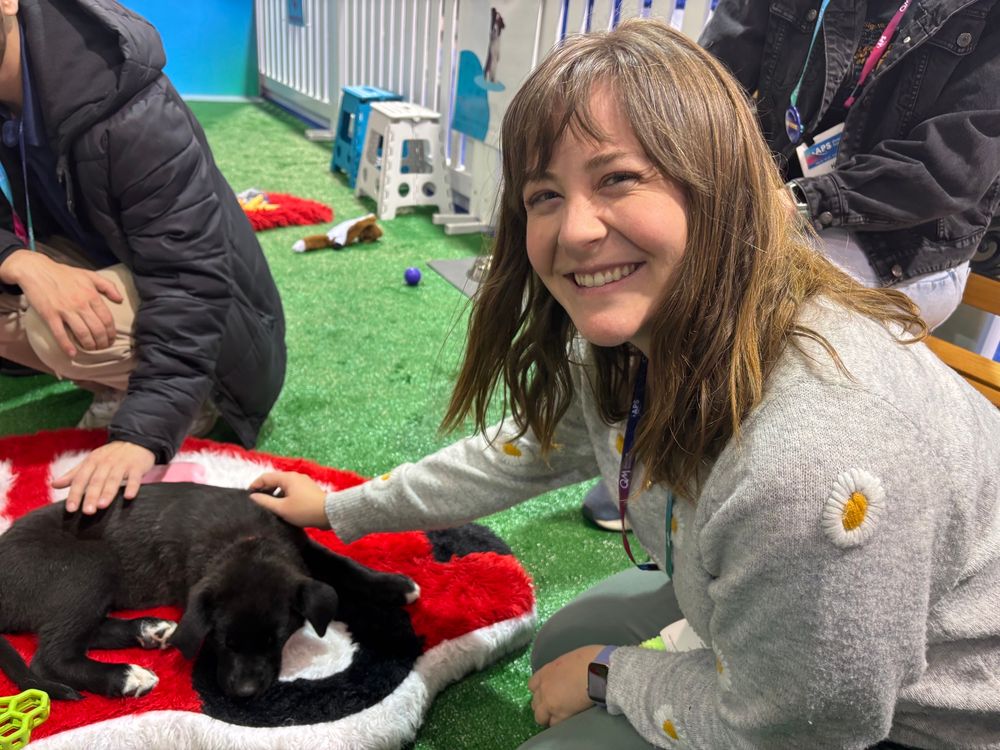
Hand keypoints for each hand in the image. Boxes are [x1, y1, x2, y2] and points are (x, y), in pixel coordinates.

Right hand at [1, 250, 122, 356]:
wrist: (36, 270)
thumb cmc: (63, 273)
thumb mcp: (89, 275)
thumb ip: (107, 286)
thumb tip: (120, 299)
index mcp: (91, 295)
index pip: (107, 319)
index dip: (111, 333)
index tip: (111, 339)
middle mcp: (81, 304)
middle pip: (97, 329)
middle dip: (102, 342)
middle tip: (103, 347)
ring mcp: (65, 310)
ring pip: (82, 333)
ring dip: (89, 345)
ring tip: (91, 349)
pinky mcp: (49, 314)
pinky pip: (60, 333)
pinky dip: (67, 345)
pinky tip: (72, 354)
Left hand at [53, 441, 155, 513]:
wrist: (136, 441)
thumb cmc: (110, 456)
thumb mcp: (91, 461)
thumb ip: (74, 474)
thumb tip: (54, 484)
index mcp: (92, 462)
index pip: (81, 479)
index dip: (75, 494)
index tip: (71, 509)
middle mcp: (106, 463)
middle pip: (97, 481)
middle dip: (91, 496)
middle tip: (88, 511)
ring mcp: (122, 464)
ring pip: (114, 479)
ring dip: (108, 492)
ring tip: (102, 505)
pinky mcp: (137, 466)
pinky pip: (134, 477)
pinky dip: (132, 486)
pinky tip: (128, 496)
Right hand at [249, 471, 330, 528]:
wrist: (330, 513)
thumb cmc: (304, 510)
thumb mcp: (282, 508)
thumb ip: (265, 501)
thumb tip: (253, 496)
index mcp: (287, 478)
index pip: (265, 477)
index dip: (255, 485)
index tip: (248, 496)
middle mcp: (295, 476)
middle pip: (275, 480)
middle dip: (264, 490)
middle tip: (257, 502)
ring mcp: (303, 482)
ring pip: (283, 485)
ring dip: (274, 494)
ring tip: (269, 506)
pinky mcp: (308, 489)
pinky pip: (291, 490)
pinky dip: (284, 495)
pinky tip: (283, 507)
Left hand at [527, 644, 603, 726]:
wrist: (598, 671)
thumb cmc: (589, 659)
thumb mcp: (568, 660)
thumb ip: (561, 671)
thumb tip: (565, 675)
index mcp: (546, 672)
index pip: (532, 685)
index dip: (540, 691)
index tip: (548, 693)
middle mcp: (543, 688)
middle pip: (535, 703)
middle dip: (542, 706)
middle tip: (554, 706)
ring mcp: (549, 703)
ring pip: (540, 717)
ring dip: (548, 717)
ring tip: (560, 716)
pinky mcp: (560, 715)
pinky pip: (554, 724)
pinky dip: (559, 723)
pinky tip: (568, 720)